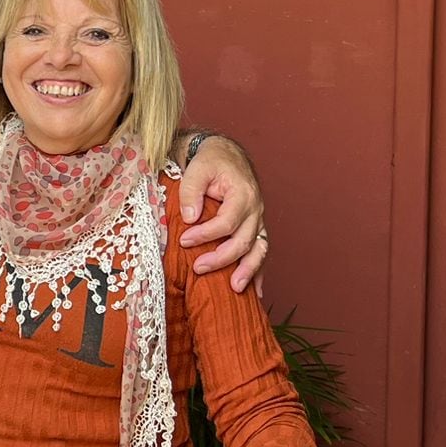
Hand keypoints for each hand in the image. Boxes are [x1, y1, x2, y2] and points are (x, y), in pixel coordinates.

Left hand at [179, 135, 266, 293]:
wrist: (225, 154)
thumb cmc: (210, 161)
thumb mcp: (197, 168)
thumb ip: (191, 191)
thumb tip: (190, 217)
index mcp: (243, 194)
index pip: (226, 222)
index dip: (206, 235)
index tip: (184, 242)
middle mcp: (256, 209)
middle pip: (243, 240)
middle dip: (221, 258)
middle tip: (198, 268)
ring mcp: (258, 220)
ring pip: (259, 250)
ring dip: (248, 271)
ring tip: (236, 289)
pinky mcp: (255, 228)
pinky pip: (261, 251)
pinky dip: (259, 271)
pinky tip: (256, 291)